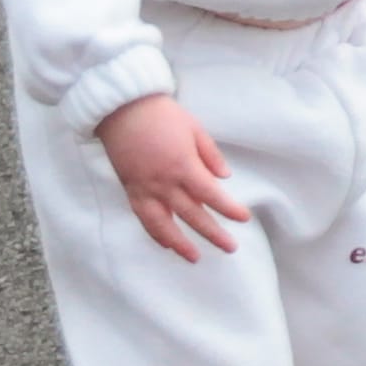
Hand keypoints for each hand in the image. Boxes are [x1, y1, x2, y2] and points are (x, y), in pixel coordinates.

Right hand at [96, 93, 250, 261]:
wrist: (121, 108)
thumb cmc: (161, 114)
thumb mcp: (194, 128)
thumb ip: (210, 155)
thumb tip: (223, 177)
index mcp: (183, 166)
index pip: (210, 195)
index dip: (229, 209)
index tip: (244, 218)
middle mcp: (164, 183)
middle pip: (192, 215)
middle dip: (213, 233)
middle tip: (230, 247)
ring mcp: (145, 189)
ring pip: (163, 224)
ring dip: (180, 243)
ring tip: (195, 257)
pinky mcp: (130, 189)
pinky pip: (143, 217)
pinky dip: (155, 233)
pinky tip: (166, 243)